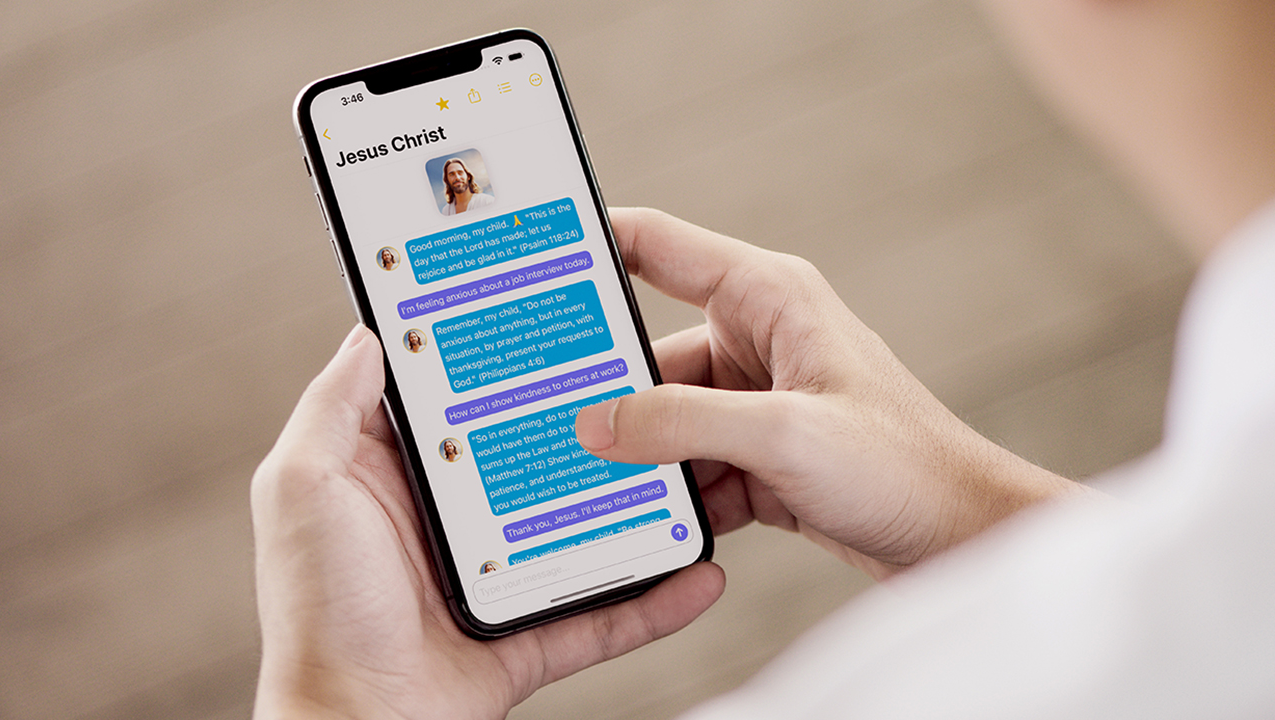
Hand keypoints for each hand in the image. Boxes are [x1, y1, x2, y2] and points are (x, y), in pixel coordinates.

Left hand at [251, 325, 724, 719]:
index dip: (490, 360)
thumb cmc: (317, 614)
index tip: (538, 317)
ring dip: (633, 506)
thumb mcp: (303, 490)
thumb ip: (333, 410)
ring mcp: (497, 576)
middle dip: (582, 424)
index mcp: (396, 477)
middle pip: (532, 458)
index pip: (453, 401)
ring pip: (581, 528)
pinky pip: (602, 614)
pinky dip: (652, 601)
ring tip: (686, 468)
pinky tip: (696, 573)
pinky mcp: (528, 632)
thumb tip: (369, 335)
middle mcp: (450, 520)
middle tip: (638, 379)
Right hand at [576, 208, 1091, 578]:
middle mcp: (758, 339)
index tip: (525, 267)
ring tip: (595, 485)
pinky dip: (674, 492)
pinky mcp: (760, 453)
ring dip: (642, 455)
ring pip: (665, 418)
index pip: (656, 246)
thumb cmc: (903, 466)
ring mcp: (757, 400)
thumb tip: (595, 423)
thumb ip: (682, 422)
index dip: (589, 248)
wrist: (958, 538)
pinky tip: (655, 521)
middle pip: (648, 353)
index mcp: (767, 296)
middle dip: (606, 393)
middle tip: (543, 417)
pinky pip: (691, 463)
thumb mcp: (785, 436)